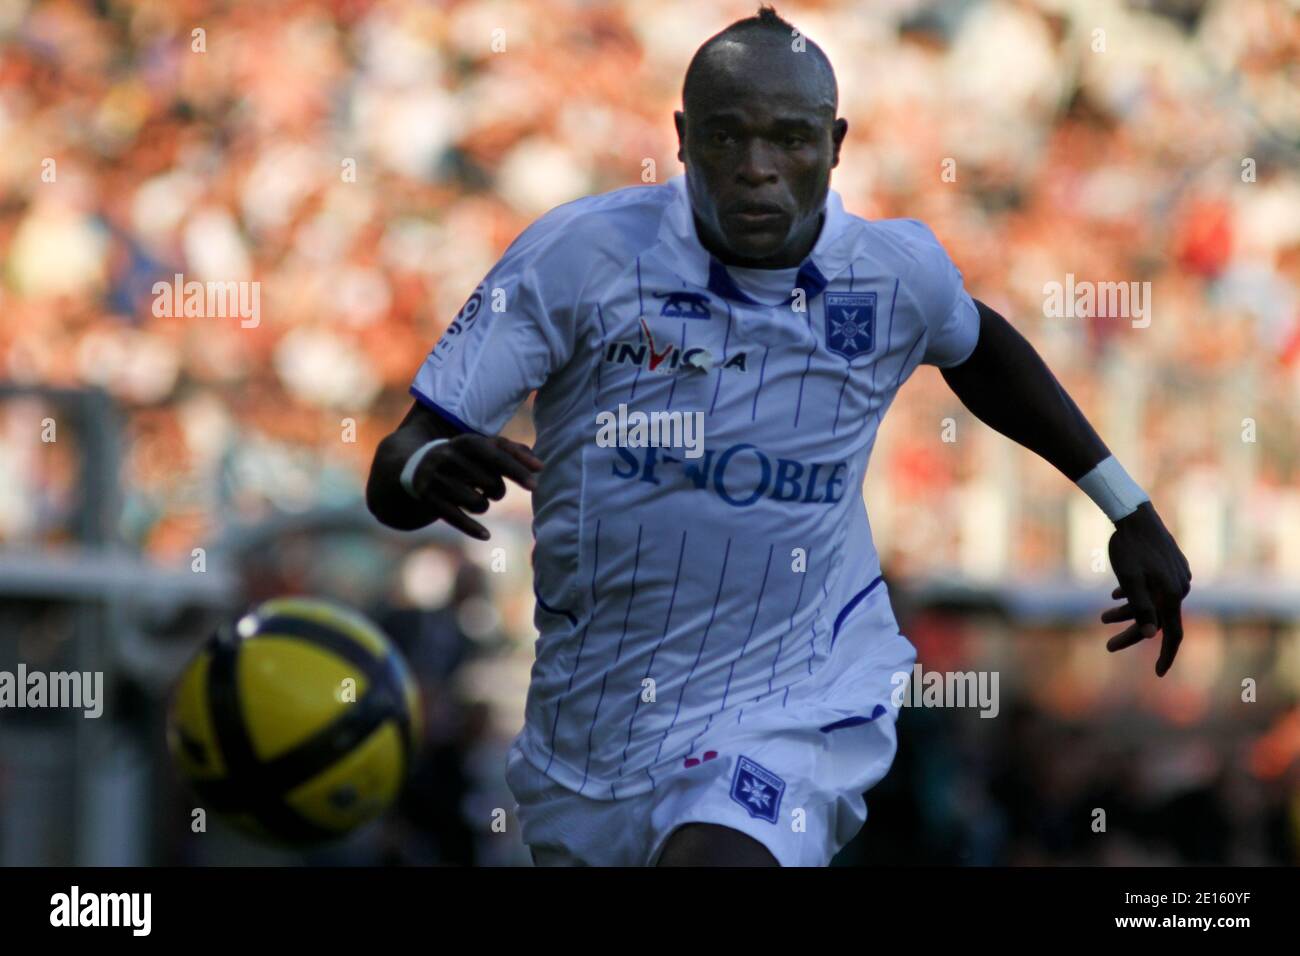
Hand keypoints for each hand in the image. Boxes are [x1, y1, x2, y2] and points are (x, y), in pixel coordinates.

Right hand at [412, 434, 542, 539]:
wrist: (417, 465)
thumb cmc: (465, 458)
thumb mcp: (483, 448)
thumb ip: (513, 452)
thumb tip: (540, 467)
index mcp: (466, 441)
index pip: (497, 454)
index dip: (517, 470)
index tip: (535, 485)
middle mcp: (449, 457)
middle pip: (489, 482)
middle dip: (498, 490)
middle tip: (492, 489)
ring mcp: (436, 478)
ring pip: (476, 503)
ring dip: (484, 506)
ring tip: (478, 499)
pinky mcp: (428, 498)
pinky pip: (456, 518)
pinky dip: (473, 529)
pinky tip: (486, 535)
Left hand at [1099, 501, 1191, 676]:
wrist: (1134, 514)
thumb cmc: (1128, 548)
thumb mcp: (1130, 580)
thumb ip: (1142, 607)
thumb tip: (1152, 635)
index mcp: (1172, 593)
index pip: (1172, 632)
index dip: (1165, 655)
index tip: (1158, 674)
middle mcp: (1180, 586)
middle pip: (1157, 618)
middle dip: (1132, 632)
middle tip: (1108, 645)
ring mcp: (1176, 575)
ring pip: (1152, 602)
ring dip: (1129, 612)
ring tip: (1103, 617)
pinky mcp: (1169, 565)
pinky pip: (1153, 588)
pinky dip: (1135, 595)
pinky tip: (1115, 595)